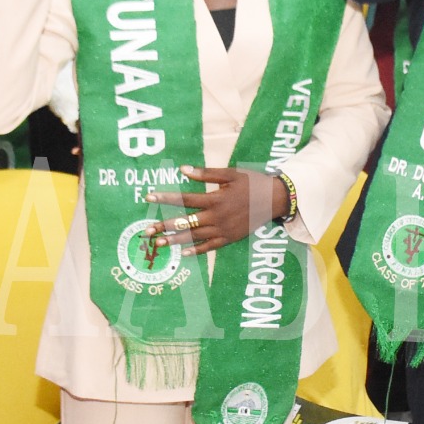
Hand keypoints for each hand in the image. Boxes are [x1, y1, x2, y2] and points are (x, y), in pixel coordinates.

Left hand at [144, 166, 281, 255]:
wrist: (276, 200)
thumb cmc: (253, 183)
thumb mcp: (231, 173)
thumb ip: (206, 174)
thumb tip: (183, 169)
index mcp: (216, 199)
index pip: (184, 199)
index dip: (165, 198)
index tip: (149, 197)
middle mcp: (217, 217)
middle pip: (185, 222)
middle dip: (164, 226)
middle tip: (146, 230)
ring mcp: (223, 230)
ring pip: (195, 237)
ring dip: (175, 240)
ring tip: (159, 244)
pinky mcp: (230, 238)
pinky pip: (211, 247)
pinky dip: (197, 250)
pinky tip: (184, 254)